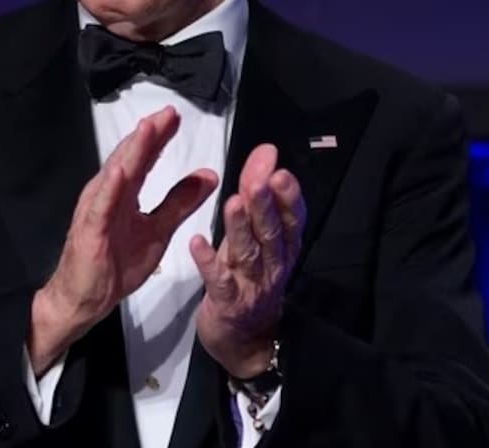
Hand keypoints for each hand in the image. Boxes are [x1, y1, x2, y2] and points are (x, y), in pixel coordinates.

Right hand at [29, 106, 217, 373]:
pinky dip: (110, 188)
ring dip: (130, 152)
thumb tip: (210, 175)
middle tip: (169, 112)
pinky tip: (120, 172)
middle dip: (149, 135)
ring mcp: (96, 209)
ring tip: (147, 128)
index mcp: (125, 192)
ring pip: (116, 175)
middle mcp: (108, 193)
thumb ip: (180, 203)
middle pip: (130, 158)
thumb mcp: (158, 231)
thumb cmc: (116, 264)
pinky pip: (101, 207)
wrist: (85, 299)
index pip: (144, 159)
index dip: (160, 137)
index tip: (176, 115)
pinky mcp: (90, 230)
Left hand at [190, 143, 305, 377]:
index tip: (280, 172)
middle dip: (265, 205)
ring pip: (248, 254)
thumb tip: (266, 151)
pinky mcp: (227, 303)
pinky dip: (208, 261)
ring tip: (233, 203)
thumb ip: (258, 195)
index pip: (291, 219)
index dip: (288, 197)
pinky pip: (218, 282)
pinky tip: (196, 242)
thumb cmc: (247, 275)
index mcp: (283, 246)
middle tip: (258, 180)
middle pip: (271, 233)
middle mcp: (273, 264)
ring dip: (240, 228)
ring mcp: (251, 285)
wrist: (242, 338)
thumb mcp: (255, 235)